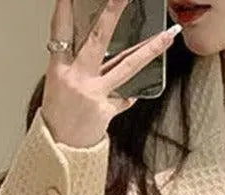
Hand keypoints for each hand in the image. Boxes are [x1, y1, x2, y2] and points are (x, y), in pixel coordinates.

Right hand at [41, 0, 178, 147]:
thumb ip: (76, 68)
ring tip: (168, 35)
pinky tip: (136, 92)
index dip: (64, 10)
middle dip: (112, 13)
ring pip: (126, 66)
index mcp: (58, 70)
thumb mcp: (56, 87)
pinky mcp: (106, 110)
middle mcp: (76, 79)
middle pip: (97, 39)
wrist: (60, 151)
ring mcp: (93, 94)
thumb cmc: (58, 118)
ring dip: (150, 49)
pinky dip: (128, 96)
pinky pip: (124, 98)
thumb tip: (96, 53)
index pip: (60, 32)